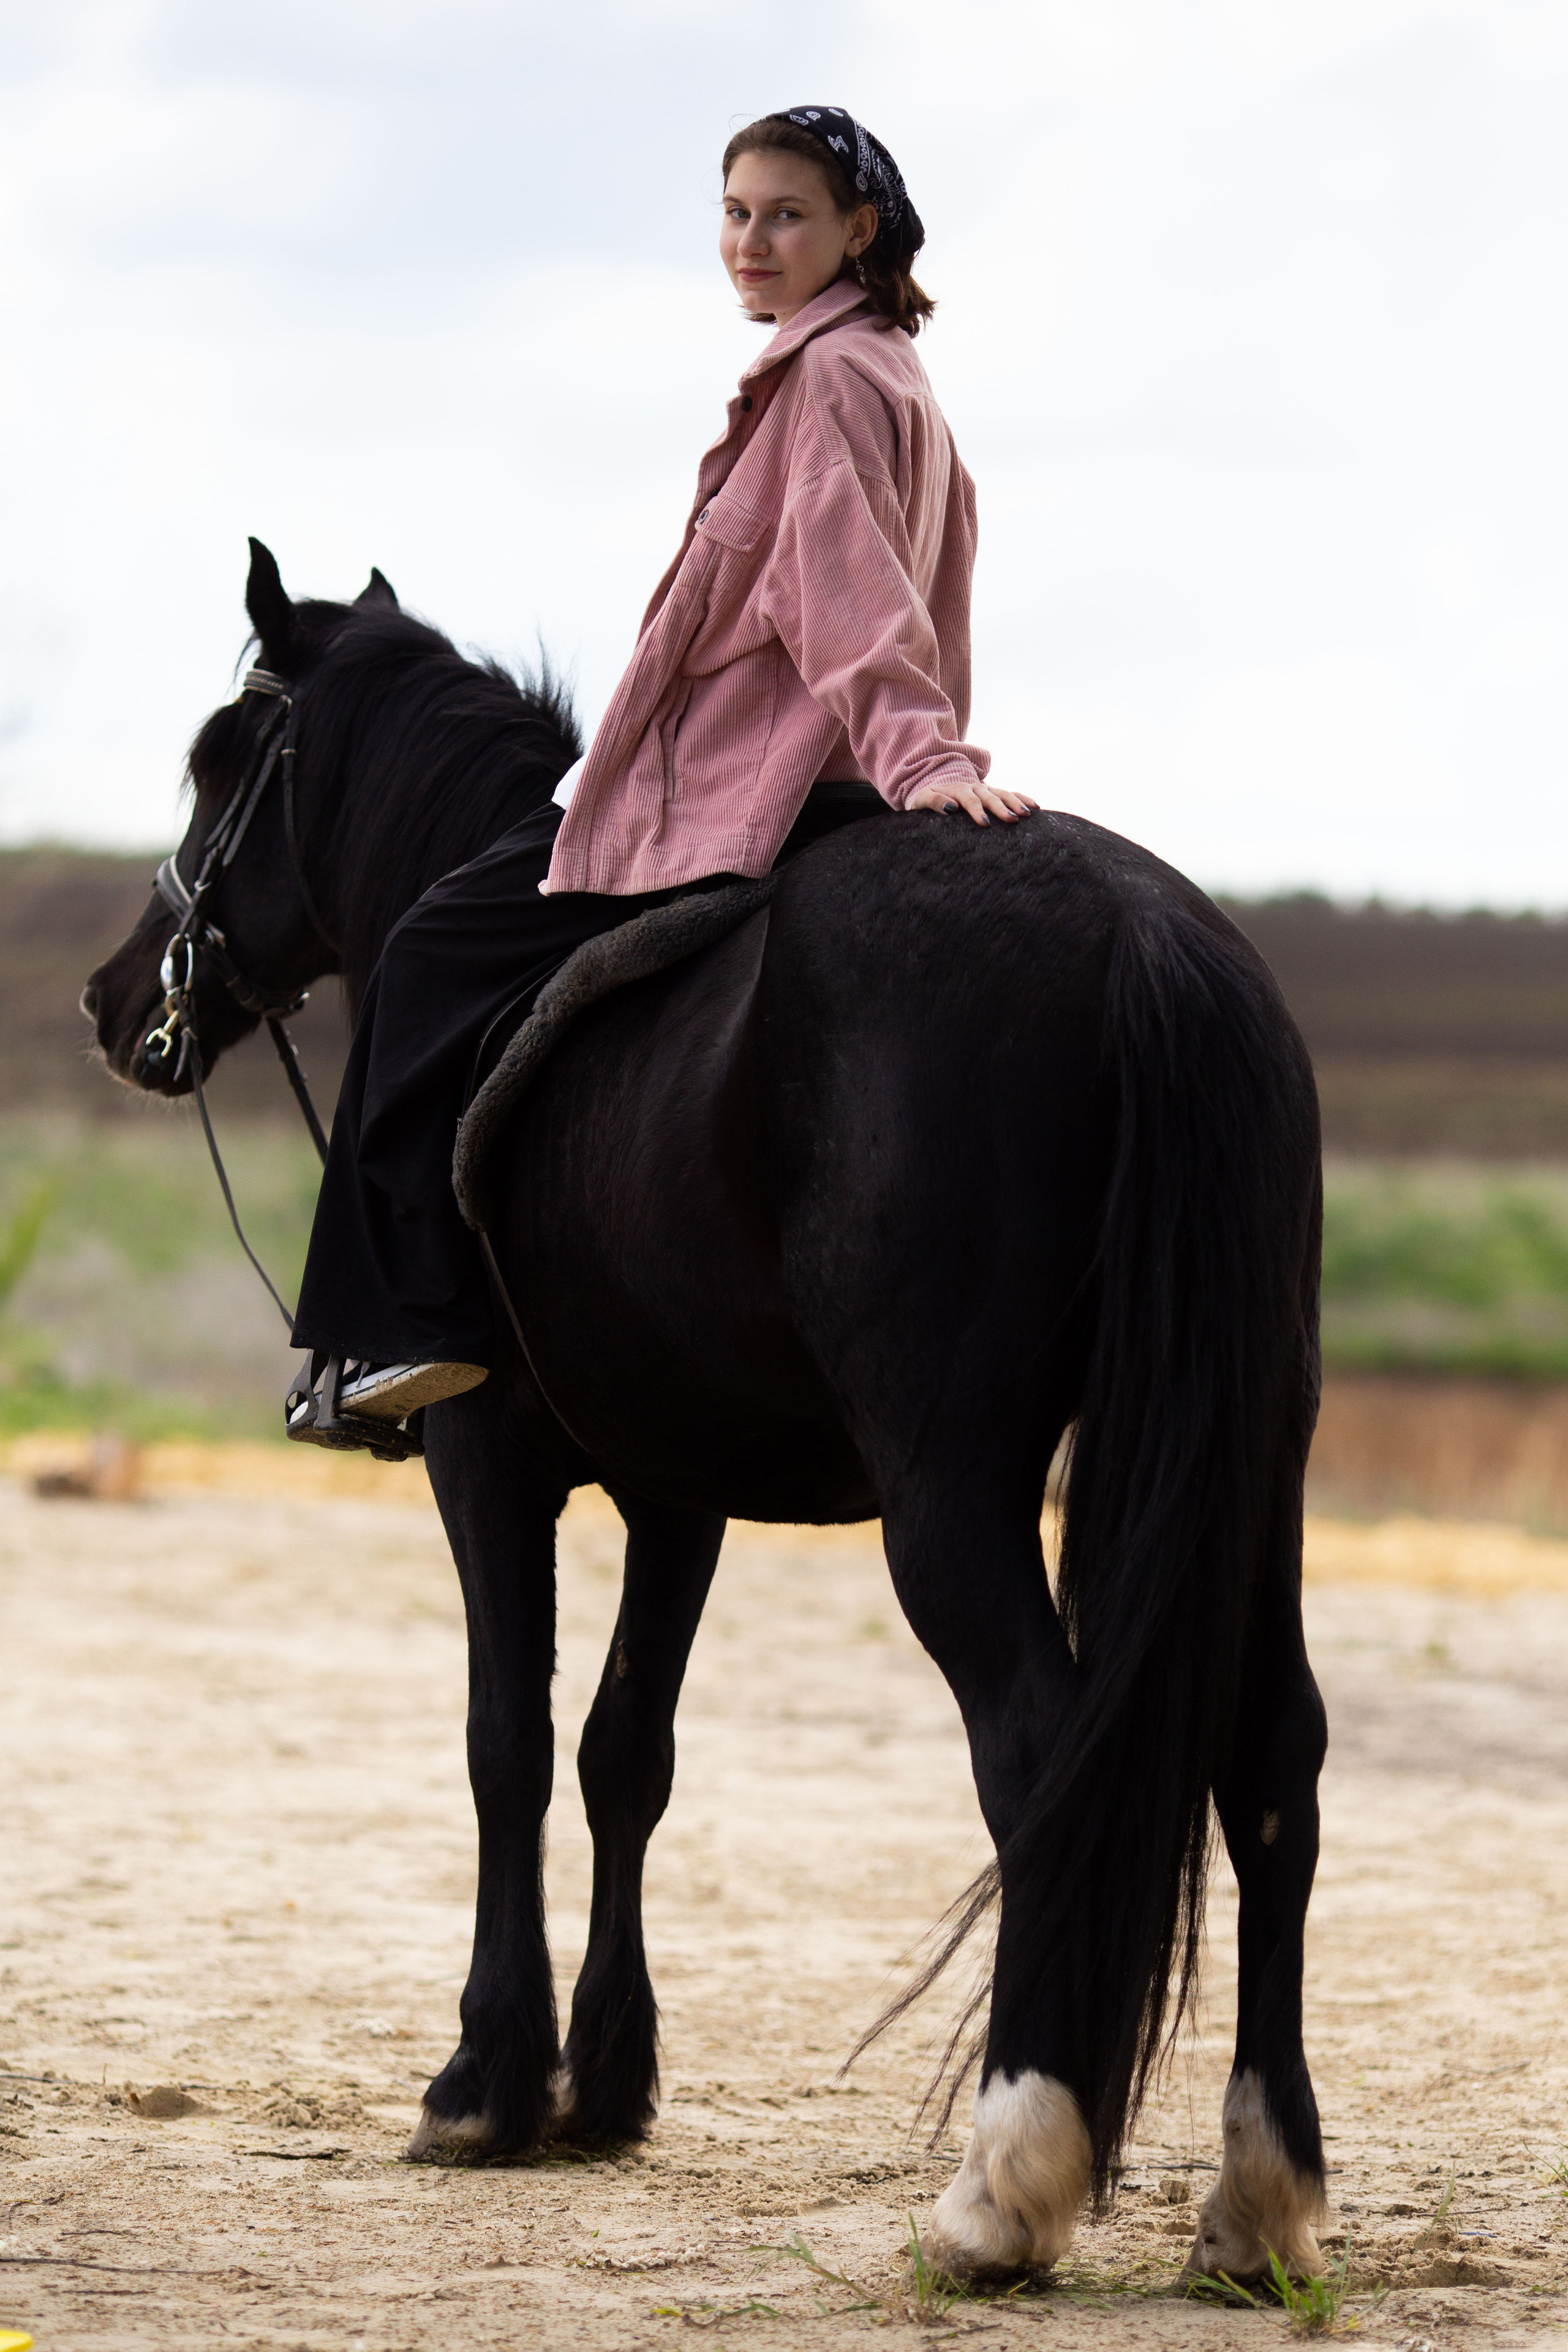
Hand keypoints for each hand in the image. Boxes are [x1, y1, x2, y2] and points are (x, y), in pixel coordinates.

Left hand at [905, 778, 1037, 824]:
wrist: (934, 788)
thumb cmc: (926, 799)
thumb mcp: (921, 800)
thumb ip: (933, 801)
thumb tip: (950, 807)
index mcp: (957, 789)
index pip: (969, 800)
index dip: (977, 810)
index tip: (984, 823)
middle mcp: (974, 787)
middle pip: (990, 797)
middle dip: (1001, 808)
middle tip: (1012, 820)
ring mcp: (985, 789)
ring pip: (1003, 793)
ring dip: (1016, 803)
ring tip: (1026, 814)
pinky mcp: (992, 793)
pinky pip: (1010, 793)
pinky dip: (1023, 798)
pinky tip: (1035, 807)